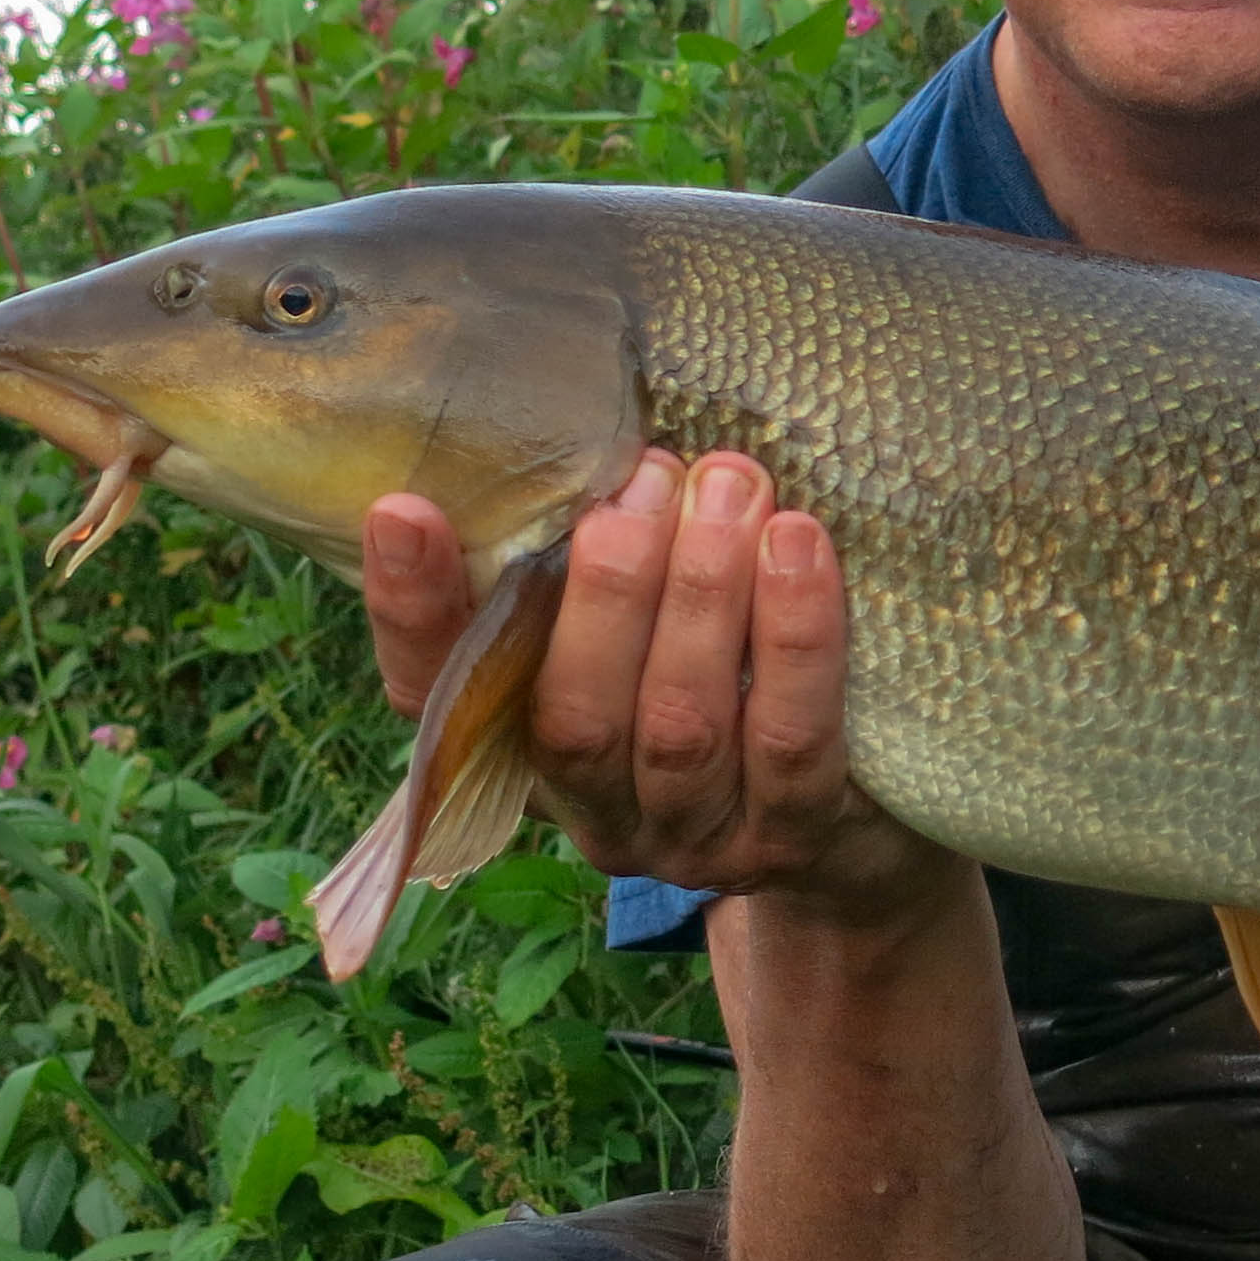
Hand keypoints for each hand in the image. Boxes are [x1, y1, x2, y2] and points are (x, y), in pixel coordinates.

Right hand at [361, 450, 954, 917]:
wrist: (856, 816)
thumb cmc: (725, 666)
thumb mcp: (642, 612)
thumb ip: (590, 549)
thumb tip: (578, 421)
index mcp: (521, 748)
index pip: (433, 694)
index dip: (412, 610)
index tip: (403, 510)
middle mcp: (592, 811)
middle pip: (574, 716)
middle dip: (612, 587)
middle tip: (649, 474)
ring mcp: (691, 838)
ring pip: (680, 725)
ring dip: (703, 594)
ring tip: (732, 484)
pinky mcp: (791, 838)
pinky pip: (789, 739)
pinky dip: (796, 636)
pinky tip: (800, 545)